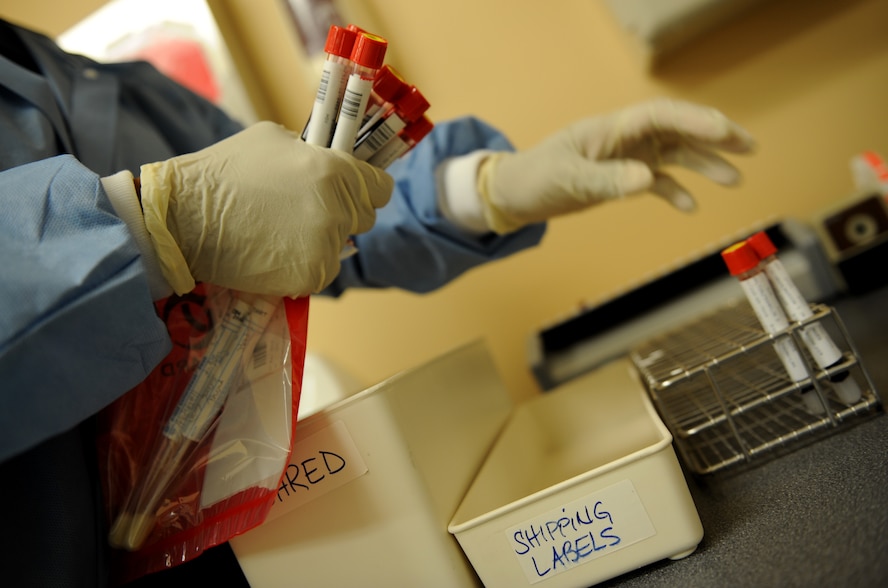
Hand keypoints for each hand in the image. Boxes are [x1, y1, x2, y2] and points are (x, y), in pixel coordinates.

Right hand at [139, 121, 392, 296]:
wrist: (185, 219)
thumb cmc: (224, 172)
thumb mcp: (273, 139)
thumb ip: (310, 151)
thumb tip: (326, 157)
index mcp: (335, 171)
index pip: (381, 188)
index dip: (368, 189)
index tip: (354, 192)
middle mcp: (337, 209)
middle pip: (363, 218)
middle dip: (342, 214)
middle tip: (304, 212)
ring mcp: (325, 245)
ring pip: (340, 247)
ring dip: (319, 242)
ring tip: (278, 233)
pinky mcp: (311, 275)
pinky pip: (320, 270)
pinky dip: (303, 266)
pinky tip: (273, 253)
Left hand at [478, 98, 755, 232]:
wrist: (513, 195)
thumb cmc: (534, 179)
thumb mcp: (567, 181)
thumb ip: (606, 181)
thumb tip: (646, 180)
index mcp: (610, 129)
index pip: (660, 117)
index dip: (694, 121)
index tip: (724, 131)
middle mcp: (623, 139)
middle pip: (676, 129)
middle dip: (713, 135)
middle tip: (748, 146)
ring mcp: (624, 158)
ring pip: (673, 155)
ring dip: (703, 164)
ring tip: (735, 178)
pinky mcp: (619, 178)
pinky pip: (656, 180)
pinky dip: (674, 191)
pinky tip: (691, 206)